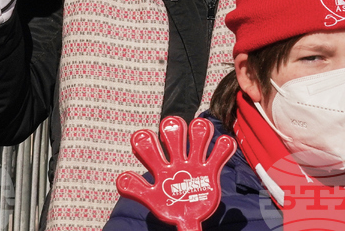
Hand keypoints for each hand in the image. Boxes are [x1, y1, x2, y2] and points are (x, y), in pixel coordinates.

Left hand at [116, 116, 236, 230]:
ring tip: (200, 137)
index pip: (149, 145)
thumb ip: (137, 190)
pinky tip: (223, 146)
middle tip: (174, 137)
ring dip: (199, 131)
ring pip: (198, 134)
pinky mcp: (211, 169)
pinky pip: (220, 150)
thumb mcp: (151, 198)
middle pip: (175, 132)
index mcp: (160, 166)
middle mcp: (177, 159)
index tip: (143, 140)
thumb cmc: (168, 204)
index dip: (145, 139)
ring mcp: (195, 162)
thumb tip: (120, 179)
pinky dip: (223, 146)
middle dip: (174, 129)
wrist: (189, 215)